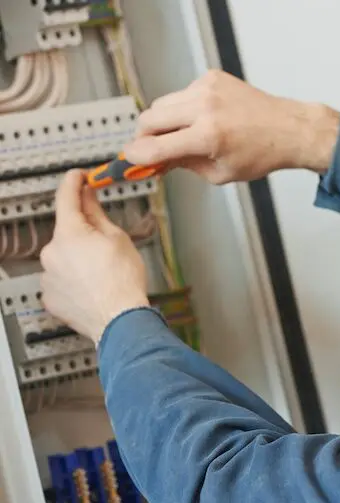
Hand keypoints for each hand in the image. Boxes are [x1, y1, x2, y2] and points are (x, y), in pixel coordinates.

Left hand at [40, 170, 149, 341]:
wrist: (119, 320)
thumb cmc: (123, 282)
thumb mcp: (118, 239)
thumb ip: (97, 214)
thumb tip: (89, 196)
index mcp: (69, 234)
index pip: (66, 197)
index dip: (73, 182)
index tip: (78, 176)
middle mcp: (51, 253)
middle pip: (67, 233)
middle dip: (84, 233)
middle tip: (107, 244)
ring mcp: (47, 277)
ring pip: (64, 258)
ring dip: (79, 259)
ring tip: (103, 273)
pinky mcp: (49, 297)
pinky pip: (61, 279)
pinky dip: (74, 279)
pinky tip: (93, 286)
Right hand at [123, 70, 339, 183]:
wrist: (287, 129)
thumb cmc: (260, 154)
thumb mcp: (220, 173)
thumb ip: (184, 166)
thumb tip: (156, 161)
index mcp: (208, 136)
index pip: (156, 146)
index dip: (137, 155)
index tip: (129, 158)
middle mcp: (205, 108)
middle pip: (150, 118)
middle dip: (144, 136)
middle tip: (152, 148)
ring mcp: (207, 88)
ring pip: (162, 103)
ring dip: (163, 121)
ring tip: (180, 135)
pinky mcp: (212, 78)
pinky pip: (182, 93)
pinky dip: (184, 108)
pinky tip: (202, 118)